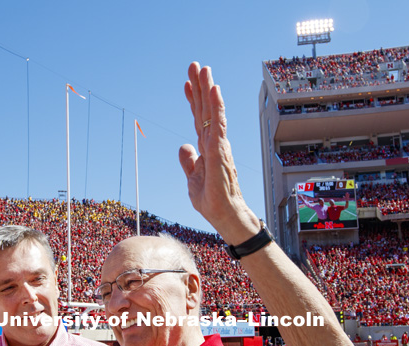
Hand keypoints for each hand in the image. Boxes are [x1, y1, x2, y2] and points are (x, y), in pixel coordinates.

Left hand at [178, 62, 258, 243]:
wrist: (225, 217)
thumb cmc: (212, 201)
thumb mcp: (193, 180)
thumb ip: (188, 162)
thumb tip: (183, 147)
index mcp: (206, 148)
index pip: (198, 119)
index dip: (193, 101)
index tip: (187, 83)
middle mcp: (214, 143)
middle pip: (205, 110)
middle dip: (200, 87)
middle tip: (195, 65)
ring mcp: (218, 146)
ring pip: (213, 112)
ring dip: (208, 90)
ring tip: (205, 69)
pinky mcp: (220, 152)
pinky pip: (217, 125)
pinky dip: (216, 107)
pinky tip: (215, 90)